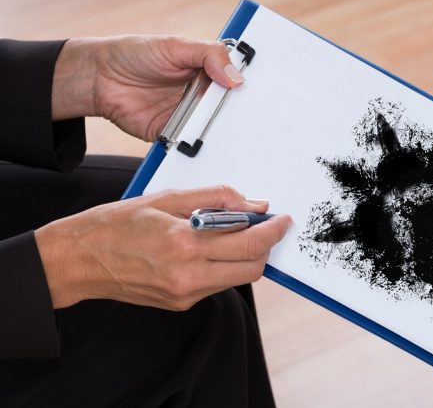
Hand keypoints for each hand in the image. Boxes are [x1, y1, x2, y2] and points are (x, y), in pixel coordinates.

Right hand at [34, 186, 291, 309]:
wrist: (80, 260)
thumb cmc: (116, 224)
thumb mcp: (167, 198)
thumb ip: (216, 199)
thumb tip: (252, 204)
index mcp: (184, 243)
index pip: (249, 243)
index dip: (273, 231)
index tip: (282, 220)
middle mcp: (188, 275)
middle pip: (253, 267)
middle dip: (265, 246)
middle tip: (262, 226)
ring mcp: (185, 294)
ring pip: (238, 278)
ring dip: (245, 257)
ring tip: (229, 234)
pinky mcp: (181, 304)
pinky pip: (217, 285)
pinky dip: (223, 266)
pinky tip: (206, 250)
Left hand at [52, 35, 242, 140]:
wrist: (100, 78)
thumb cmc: (135, 54)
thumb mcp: (176, 46)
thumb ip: (208, 55)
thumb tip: (235, 78)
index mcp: (207, 72)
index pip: (236, 83)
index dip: (248, 91)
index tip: (260, 97)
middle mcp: (201, 96)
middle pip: (229, 111)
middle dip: (239, 116)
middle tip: (251, 120)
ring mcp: (189, 116)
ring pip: (213, 130)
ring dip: (222, 135)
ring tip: (236, 137)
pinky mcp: (174, 135)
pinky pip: (191, 145)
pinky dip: (199, 148)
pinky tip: (210, 148)